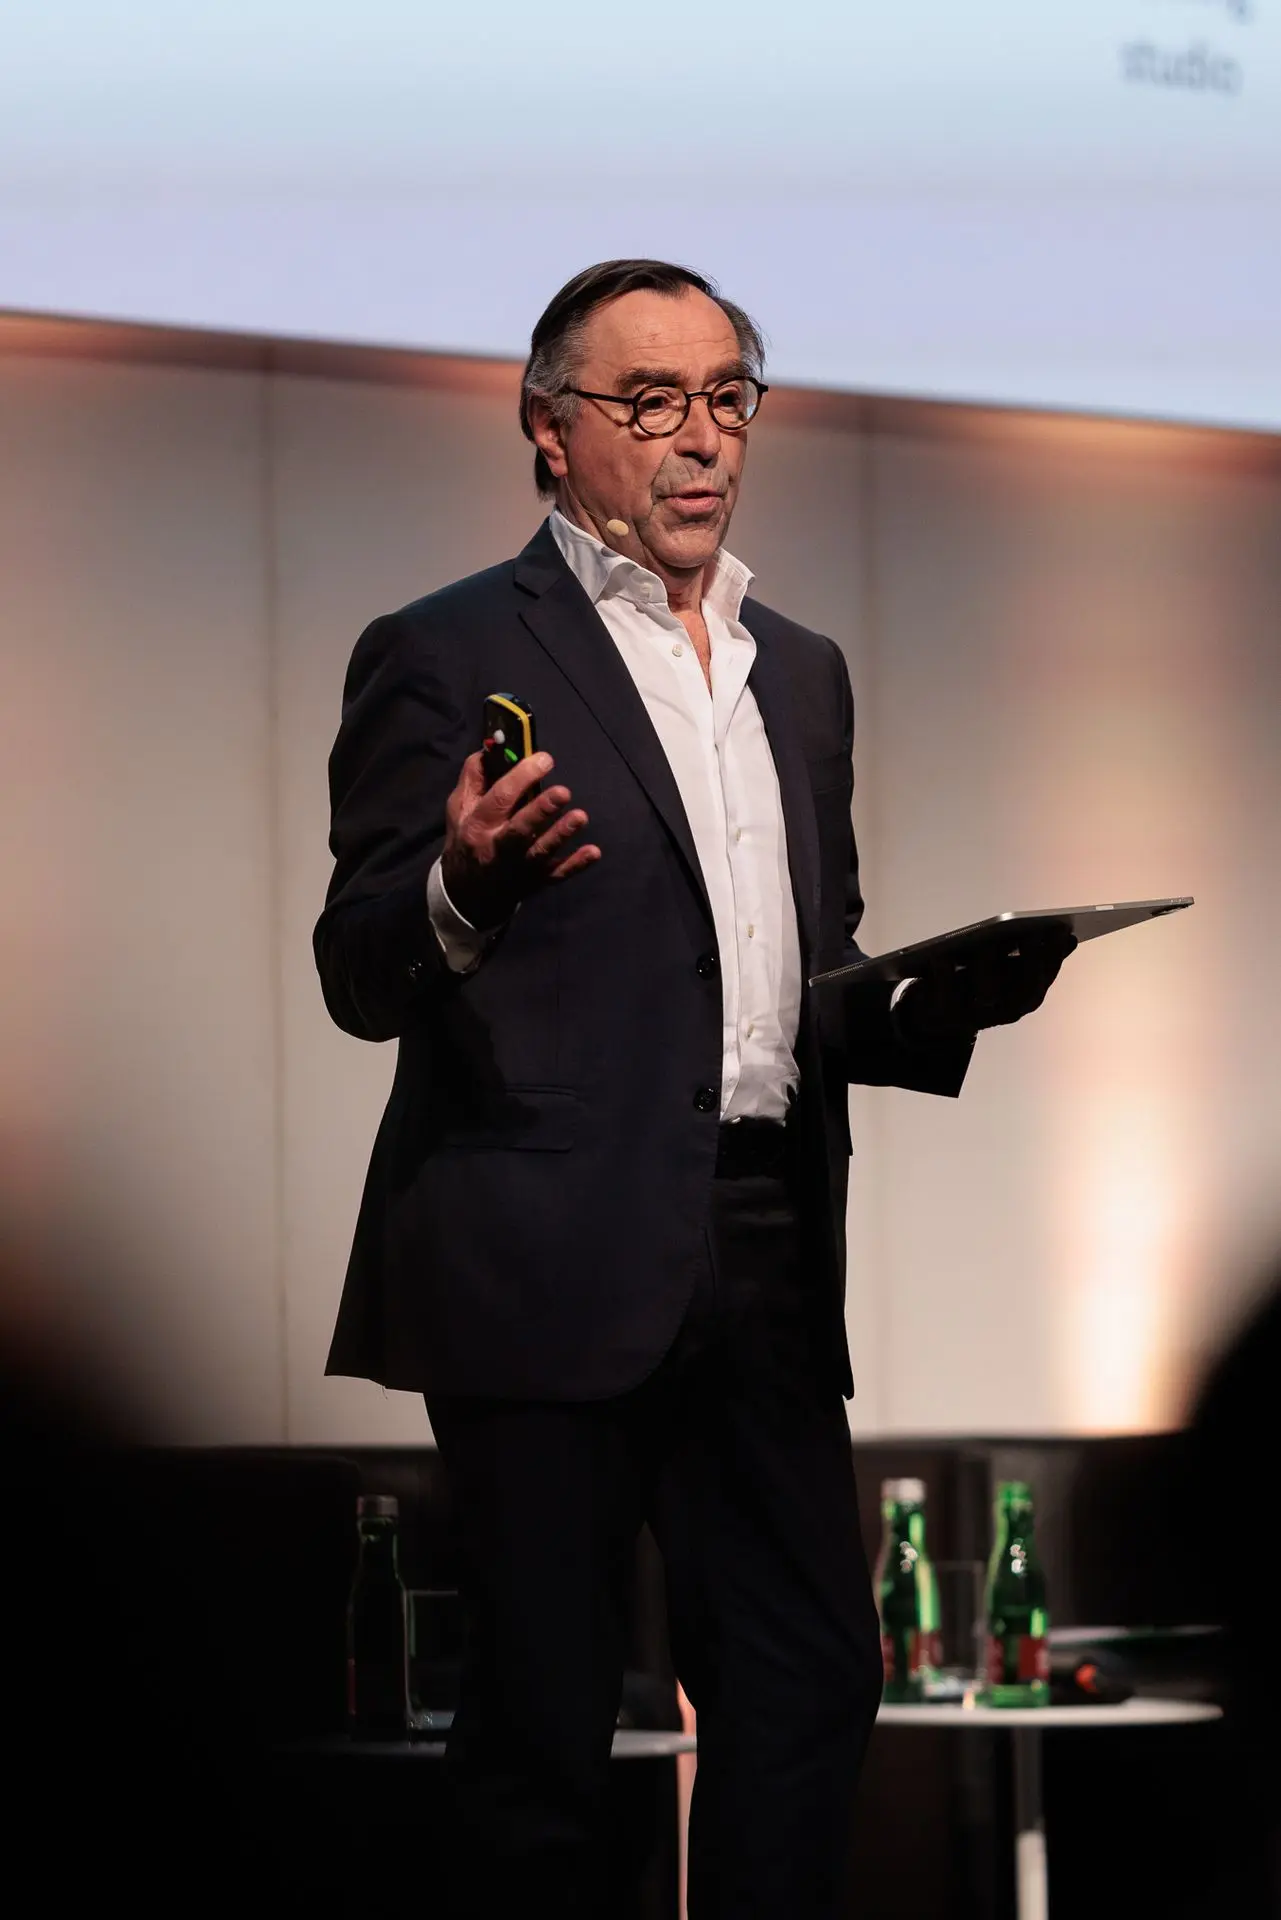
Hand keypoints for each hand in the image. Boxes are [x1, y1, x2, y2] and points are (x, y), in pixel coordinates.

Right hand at [438, 750, 600, 930]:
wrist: (468, 890)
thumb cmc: (468, 837)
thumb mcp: (459, 807)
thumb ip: (475, 777)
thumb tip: (492, 748)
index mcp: (479, 823)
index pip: (500, 798)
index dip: (521, 777)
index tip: (545, 759)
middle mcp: (498, 847)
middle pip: (519, 829)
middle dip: (541, 810)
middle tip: (563, 792)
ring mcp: (519, 866)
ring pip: (541, 852)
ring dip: (561, 834)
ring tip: (580, 816)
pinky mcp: (536, 880)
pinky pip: (557, 874)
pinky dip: (576, 865)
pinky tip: (594, 852)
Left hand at [895, 926, 1076, 1044]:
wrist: (934, 1014)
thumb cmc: (974, 982)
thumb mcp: (1004, 968)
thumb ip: (1030, 955)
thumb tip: (1067, 938)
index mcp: (1023, 999)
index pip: (1045, 977)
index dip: (1054, 955)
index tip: (1060, 929)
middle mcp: (1006, 1012)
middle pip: (1025, 989)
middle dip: (1031, 959)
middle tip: (1028, 931)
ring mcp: (978, 1017)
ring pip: (988, 993)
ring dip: (988, 965)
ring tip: (986, 939)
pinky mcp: (947, 1016)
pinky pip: (946, 997)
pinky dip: (944, 975)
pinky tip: (941, 954)